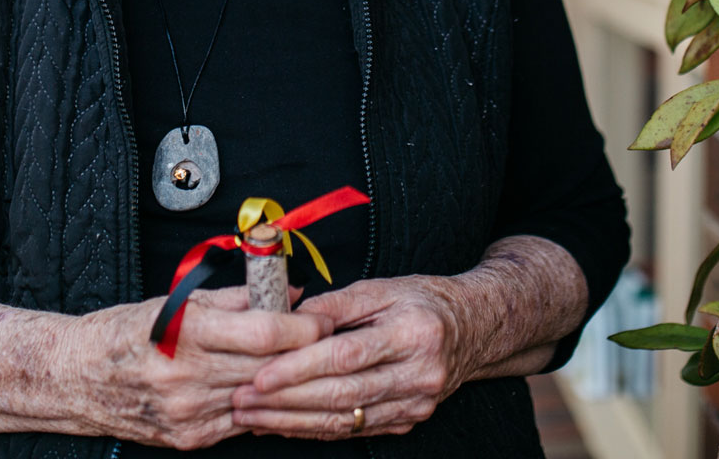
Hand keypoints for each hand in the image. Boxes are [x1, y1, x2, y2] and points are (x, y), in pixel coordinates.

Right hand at [68, 285, 331, 450]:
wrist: (77, 378)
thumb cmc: (124, 334)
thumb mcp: (176, 302)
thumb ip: (236, 298)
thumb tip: (285, 293)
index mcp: (186, 332)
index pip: (263, 332)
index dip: (301, 326)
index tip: (320, 319)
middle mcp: (188, 376)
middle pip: (268, 366)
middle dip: (302, 352)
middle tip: (320, 337)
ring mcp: (190, 412)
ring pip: (260, 395)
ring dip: (282, 379)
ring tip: (296, 362)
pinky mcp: (191, 437)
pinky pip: (241, 419)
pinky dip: (255, 401)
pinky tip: (260, 386)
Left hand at [229, 276, 484, 439]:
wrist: (475, 328)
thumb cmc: (424, 301)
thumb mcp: (384, 287)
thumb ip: (336, 305)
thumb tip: (290, 318)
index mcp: (412, 333)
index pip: (345, 356)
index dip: (299, 369)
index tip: (260, 374)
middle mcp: (418, 373)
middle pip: (341, 395)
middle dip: (285, 401)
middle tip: (243, 399)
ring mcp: (416, 403)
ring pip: (344, 419)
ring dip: (292, 422)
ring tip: (252, 416)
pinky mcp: (409, 420)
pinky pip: (354, 430)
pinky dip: (315, 429)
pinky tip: (284, 425)